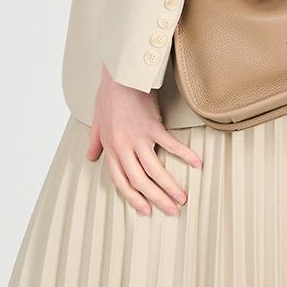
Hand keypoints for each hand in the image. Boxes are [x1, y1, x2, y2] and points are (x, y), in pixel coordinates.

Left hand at [85, 62, 202, 216]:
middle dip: (156, 199)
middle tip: (171, 211)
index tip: (146, 210)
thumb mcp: (96, 121)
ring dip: (170, 187)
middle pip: (140, 181)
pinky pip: (171, 145)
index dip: (134, 199)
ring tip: (182, 199)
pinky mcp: (153, 125)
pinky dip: (185, 155)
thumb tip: (90, 156)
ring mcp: (139, 138)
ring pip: (154, 170)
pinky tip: (196, 163)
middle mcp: (123, 147)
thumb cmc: (109, 94)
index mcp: (111, 148)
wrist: (120, 74)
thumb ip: (95, 141)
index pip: (121, 181)